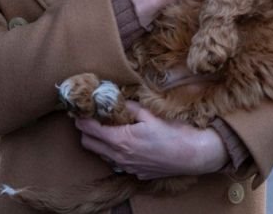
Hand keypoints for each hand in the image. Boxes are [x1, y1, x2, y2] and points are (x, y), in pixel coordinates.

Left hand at [75, 102, 228, 179]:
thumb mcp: (151, 115)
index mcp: (121, 139)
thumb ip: (131, 108)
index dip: (82, 118)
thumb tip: (120, 100)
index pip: (89, 129)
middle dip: (86, 130)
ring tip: (110, 129)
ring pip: (101, 154)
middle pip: (88, 144)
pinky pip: (117, 162)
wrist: (191, 155)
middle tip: (93, 117)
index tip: (81, 109)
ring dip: (100, 142)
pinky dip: (115, 152)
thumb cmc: (174, 134)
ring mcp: (126, 167)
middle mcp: (119, 156)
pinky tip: (128, 143)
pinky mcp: (135, 172)